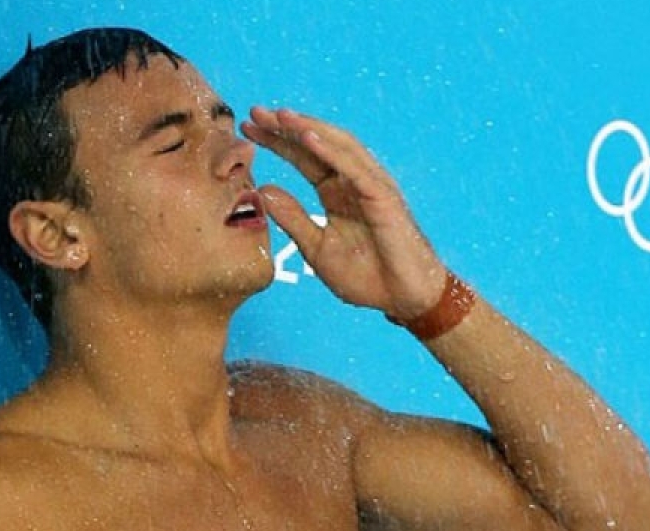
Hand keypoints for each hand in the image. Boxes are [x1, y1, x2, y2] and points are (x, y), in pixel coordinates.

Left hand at [240, 107, 446, 318]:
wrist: (402, 299)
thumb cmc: (365, 277)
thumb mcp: (316, 248)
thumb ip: (292, 219)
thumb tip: (262, 190)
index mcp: (335, 193)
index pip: (303, 158)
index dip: (277, 142)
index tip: (247, 128)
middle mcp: (352, 182)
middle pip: (317, 144)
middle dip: (286, 128)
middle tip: (254, 112)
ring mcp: (370, 185)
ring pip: (337, 147)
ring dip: (307, 129)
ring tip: (279, 116)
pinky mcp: (383, 197)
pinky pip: (354, 168)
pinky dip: (331, 151)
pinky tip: (307, 137)